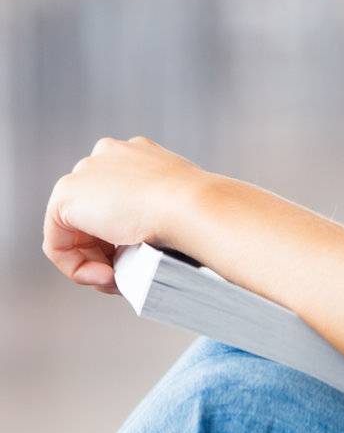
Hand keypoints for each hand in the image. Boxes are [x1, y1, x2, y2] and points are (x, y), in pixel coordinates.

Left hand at [42, 135, 213, 294]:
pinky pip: (58, 241)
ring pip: (75, 230)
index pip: (116, 199)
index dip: (122, 237)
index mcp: (138, 154)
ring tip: (117, 278)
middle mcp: (108, 155)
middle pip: (92, 215)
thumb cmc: (195, 209)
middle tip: (125, 273)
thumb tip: (140, 239)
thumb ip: (154, 211)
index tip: (141, 256)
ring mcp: (86, 171)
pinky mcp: (66, 195)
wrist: (191, 206)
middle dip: (106, 250)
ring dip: (93, 261)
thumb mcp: (177, 204)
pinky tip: (106, 275)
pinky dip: (76, 265)